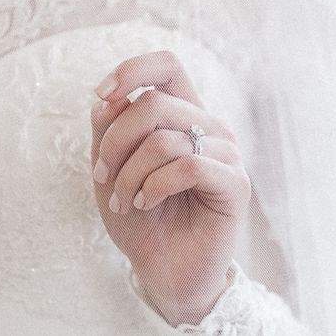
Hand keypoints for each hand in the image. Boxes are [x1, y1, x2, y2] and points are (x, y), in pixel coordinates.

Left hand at [89, 51, 250, 325]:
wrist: (160, 270)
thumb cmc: (136, 214)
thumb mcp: (108, 167)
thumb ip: (107, 128)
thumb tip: (109, 98)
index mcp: (180, 113)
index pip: (166, 65)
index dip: (131, 70)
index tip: (101, 95)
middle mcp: (206, 125)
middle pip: (154, 103)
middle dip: (115, 141)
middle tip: (101, 174)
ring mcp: (224, 153)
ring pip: (164, 139)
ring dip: (128, 173)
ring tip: (123, 200)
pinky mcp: (235, 183)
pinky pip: (187, 166)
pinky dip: (154, 186)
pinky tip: (146, 203)